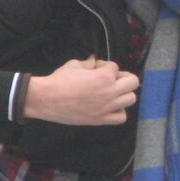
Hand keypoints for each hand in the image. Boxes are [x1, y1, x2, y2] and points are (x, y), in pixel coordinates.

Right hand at [23, 57, 138, 125]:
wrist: (46, 99)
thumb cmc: (59, 80)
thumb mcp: (74, 65)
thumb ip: (88, 63)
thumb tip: (94, 61)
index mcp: (104, 76)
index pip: (115, 67)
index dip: (105, 66)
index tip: (95, 69)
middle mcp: (110, 92)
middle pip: (133, 82)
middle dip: (123, 77)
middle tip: (111, 79)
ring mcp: (107, 107)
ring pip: (131, 99)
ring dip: (123, 94)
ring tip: (112, 93)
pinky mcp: (101, 119)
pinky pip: (121, 117)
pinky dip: (119, 111)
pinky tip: (110, 107)